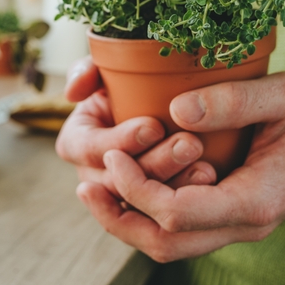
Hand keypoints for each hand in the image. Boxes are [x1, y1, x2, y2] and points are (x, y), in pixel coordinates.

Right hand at [56, 57, 218, 196]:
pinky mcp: (150, 209)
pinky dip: (187, 202)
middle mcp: (94, 174)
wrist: (173, 103)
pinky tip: (211, 181)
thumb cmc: (135, 83)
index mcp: (76, 142)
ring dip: (174, 187)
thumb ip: (88, 70)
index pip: (87, 150)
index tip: (154, 126)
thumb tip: (73, 93)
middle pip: (117, 183)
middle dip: (154, 166)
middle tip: (190, 144)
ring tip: (207, 168)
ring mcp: (122, 196)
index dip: (119, 141)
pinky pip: (163, 215)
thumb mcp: (107, 70)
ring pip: (142, 206)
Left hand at [76, 71, 284, 262]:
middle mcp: (245, 224)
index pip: (179, 214)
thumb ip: (234, 101)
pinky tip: (123, 185)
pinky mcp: (227, 215)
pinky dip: (145, 214)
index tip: (113, 154)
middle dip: (119, 219)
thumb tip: (176, 111)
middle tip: (84, 187)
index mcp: (258, 199)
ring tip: (92, 188)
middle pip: (166, 245)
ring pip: (168, 245)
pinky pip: (178, 230)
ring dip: (127, 222)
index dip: (137, 189)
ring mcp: (236, 225)